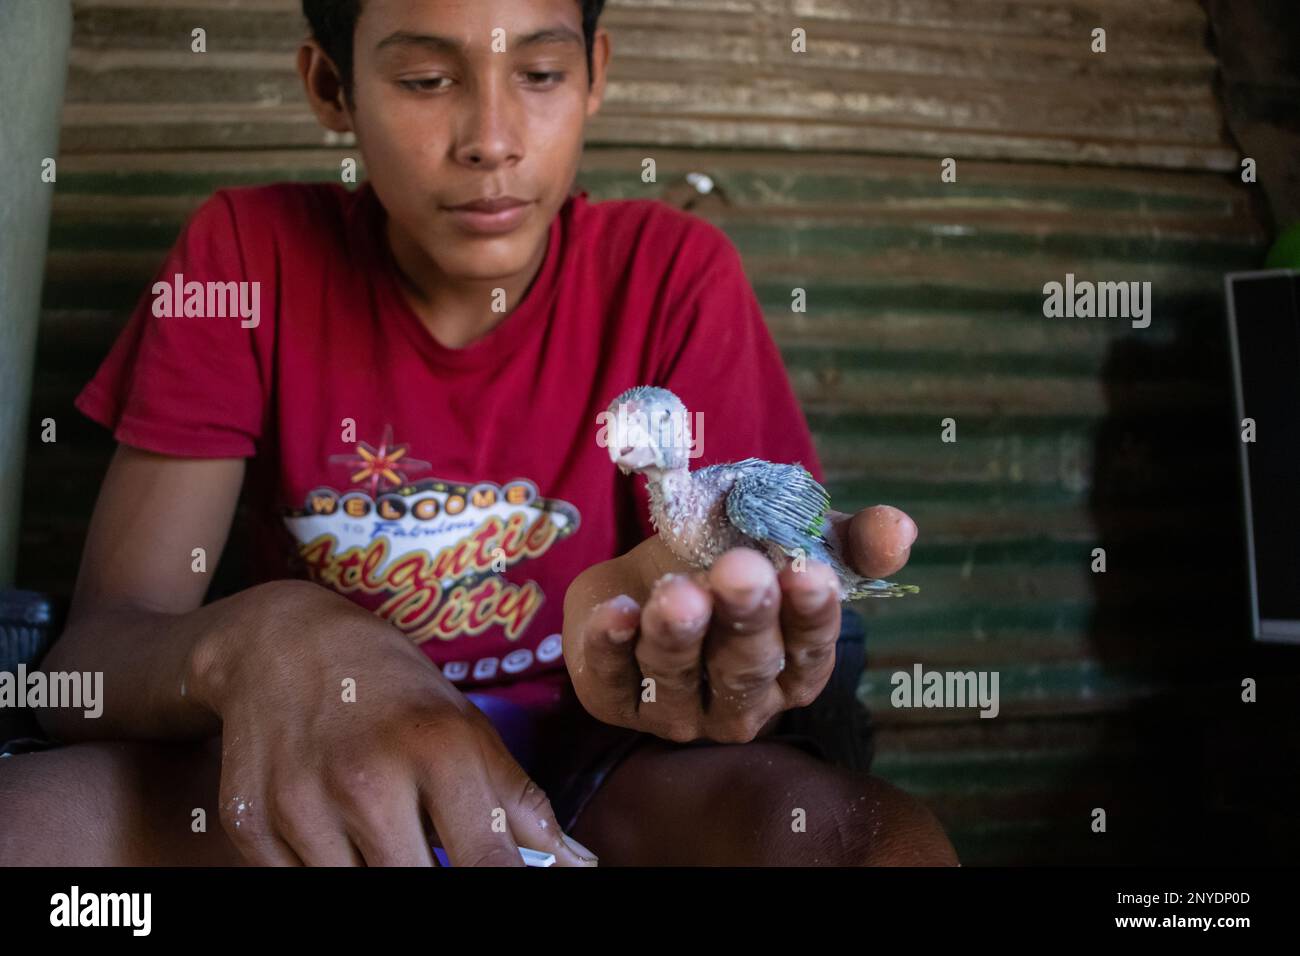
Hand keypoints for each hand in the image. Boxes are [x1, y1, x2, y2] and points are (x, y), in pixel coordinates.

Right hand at [186, 580, 597, 866]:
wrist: (280, 643)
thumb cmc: (391, 688)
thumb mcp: (464, 725)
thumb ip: (518, 802)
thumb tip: (578, 866)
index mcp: (436, 748)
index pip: (488, 865)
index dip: (507, 889)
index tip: (508, 883)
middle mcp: (366, 779)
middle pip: (419, 889)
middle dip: (434, 880)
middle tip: (434, 853)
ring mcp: (301, 807)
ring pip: (355, 896)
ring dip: (377, 876)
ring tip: (385, 839)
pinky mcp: (250, 828)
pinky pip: (298, 888)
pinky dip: (324, 874)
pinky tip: (334, 838)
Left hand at [563, 505, 916, 743]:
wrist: (644, 571)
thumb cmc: (728, 556)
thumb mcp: (788, 536)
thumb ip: (845, 538)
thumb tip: (901, 528)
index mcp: (792, 666)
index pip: (811, 649)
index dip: (812, 614)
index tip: (810, 573)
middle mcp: (740, 700)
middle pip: (746, 667)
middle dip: (745, 619)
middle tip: (741, 571)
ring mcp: (677, 708)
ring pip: (679, 678)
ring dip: (678, 634)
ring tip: (676, 591)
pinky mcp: (616, 699)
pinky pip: (612, 680)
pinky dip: (611, 647)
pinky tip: (617, 611)